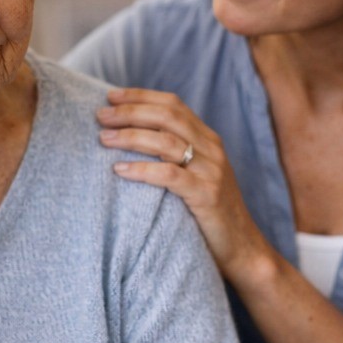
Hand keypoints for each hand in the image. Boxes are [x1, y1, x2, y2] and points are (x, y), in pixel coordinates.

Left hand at [97, 87, 273, 284]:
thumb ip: (176, 154)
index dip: (141, 96)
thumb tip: (134, 138)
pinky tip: (119, 170)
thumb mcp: (197, 175)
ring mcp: (211, 171)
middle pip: (168, 116)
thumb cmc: (210, 213)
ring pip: (166, 141)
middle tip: (100, 115)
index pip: (173, 105)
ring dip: (131, 136)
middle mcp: (212, 149)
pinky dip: (142, 169)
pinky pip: (170, 175)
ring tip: (103, 138)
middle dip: (131, 112)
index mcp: (208, 139)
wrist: (242, 247)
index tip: (111, 95)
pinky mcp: (206, 195)